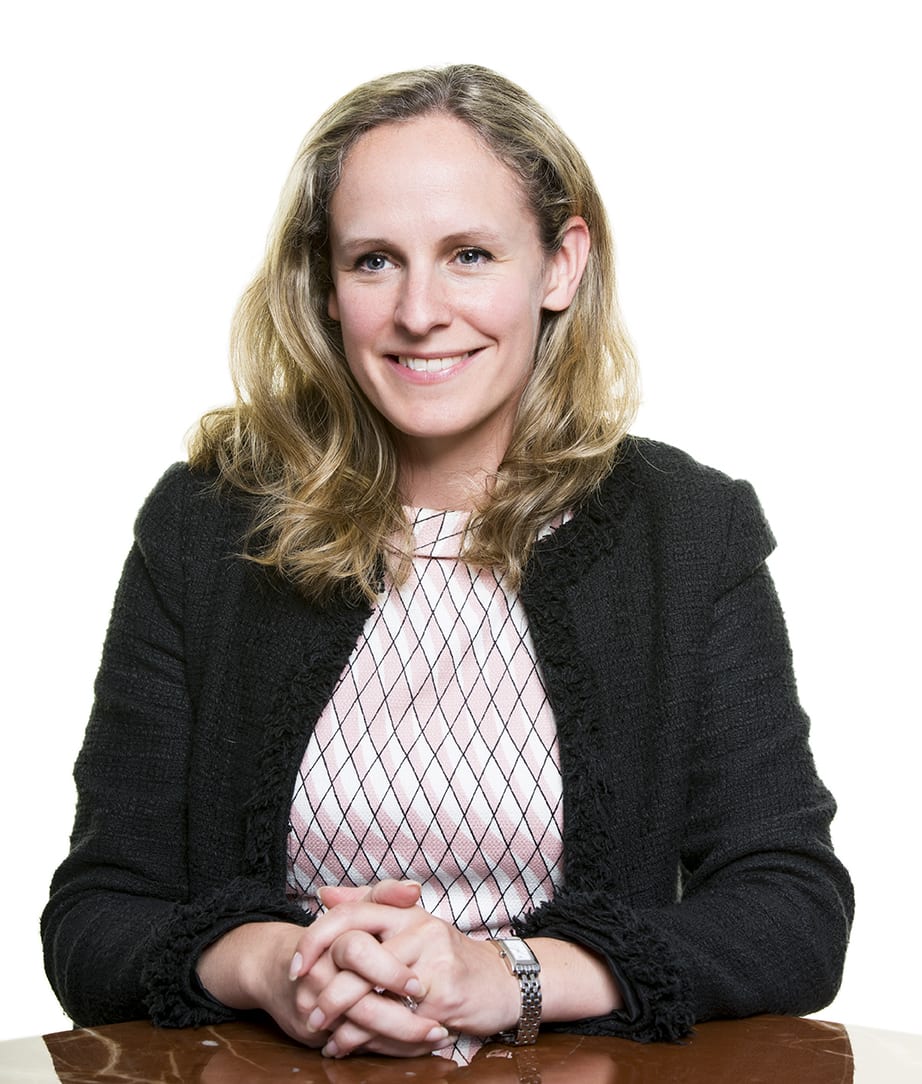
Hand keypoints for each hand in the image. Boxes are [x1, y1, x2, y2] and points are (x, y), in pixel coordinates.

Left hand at [292, 897, 519, 1055]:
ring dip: (343, 1023)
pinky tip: (353, 1046)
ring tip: (325, 1035)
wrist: (501, 981)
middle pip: (357, 955)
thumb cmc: (447, 955)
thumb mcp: (411, 923)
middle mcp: (419, 929)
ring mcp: (433, 963)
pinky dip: (369, 1040)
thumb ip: (367, 905)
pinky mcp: (444, 997)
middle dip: (328, 991)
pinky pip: (396, 1022)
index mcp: (406, 911)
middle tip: (308, 1012)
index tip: (295, 967)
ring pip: (373, 994)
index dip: (316, 940)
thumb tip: (324, 894)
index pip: (351, 914)